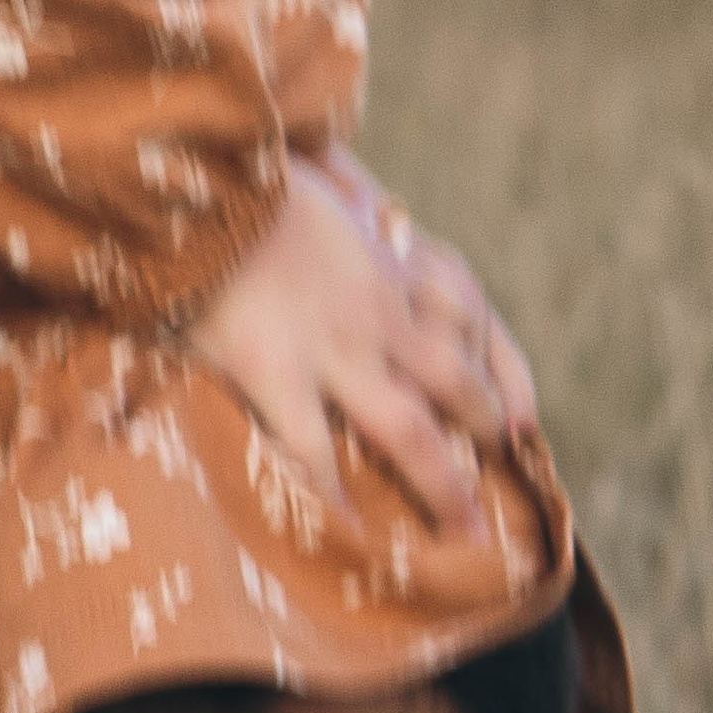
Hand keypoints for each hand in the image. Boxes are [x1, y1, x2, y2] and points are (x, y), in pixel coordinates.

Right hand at [187, 154, 533, 518]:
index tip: (518, 419)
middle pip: (457, 384)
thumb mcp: (321, 199)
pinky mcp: (275, 370)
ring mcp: (332, 346)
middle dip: (487, 435)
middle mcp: (378, 311)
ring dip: (441, 485)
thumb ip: (350, 229)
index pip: (471, 319)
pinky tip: (346, 531)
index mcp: (388, 263)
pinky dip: (333, 496)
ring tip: (460, 532)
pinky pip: (314, 449)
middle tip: (502, 478)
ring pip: (409, 430)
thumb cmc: (247, 184)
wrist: (193, 181)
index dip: (502, 373)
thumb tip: (365, 229)